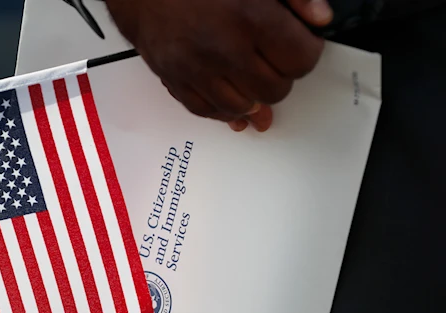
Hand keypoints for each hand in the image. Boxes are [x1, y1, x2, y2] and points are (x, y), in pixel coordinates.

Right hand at [105, 0, 331, 131]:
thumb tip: (320, 19)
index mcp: (249, 18)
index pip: (300, 60)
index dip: (306, 54)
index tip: (300, 45)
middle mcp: (223, 49)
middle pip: (274, 90)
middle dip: (281, 78)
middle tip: (275, 62)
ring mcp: (196, 70)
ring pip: (242, 108)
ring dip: (253, 98)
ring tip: (253, 81)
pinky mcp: (175, 81)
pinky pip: (206, 111)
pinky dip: (222, 110)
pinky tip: (231, 101)